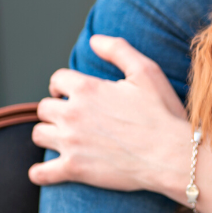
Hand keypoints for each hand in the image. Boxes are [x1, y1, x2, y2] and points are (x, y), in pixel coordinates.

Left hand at [29, 34, 191, 194]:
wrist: (171, 155)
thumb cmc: (162, 113)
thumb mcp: (146, 72)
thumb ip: (118, 50)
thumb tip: (94, 40)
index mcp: (87, 88)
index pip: (57, 80)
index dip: (62, 85)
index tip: (67, 92)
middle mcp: (73, 113)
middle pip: (44, 107)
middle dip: (55, 109)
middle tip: (69, 116)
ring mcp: (71, 142)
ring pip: (40, 134)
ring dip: (49, 134)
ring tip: (62, 138)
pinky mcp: (74, 169)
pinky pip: (41, 173)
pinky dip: (40, 172)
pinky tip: (45, 171)